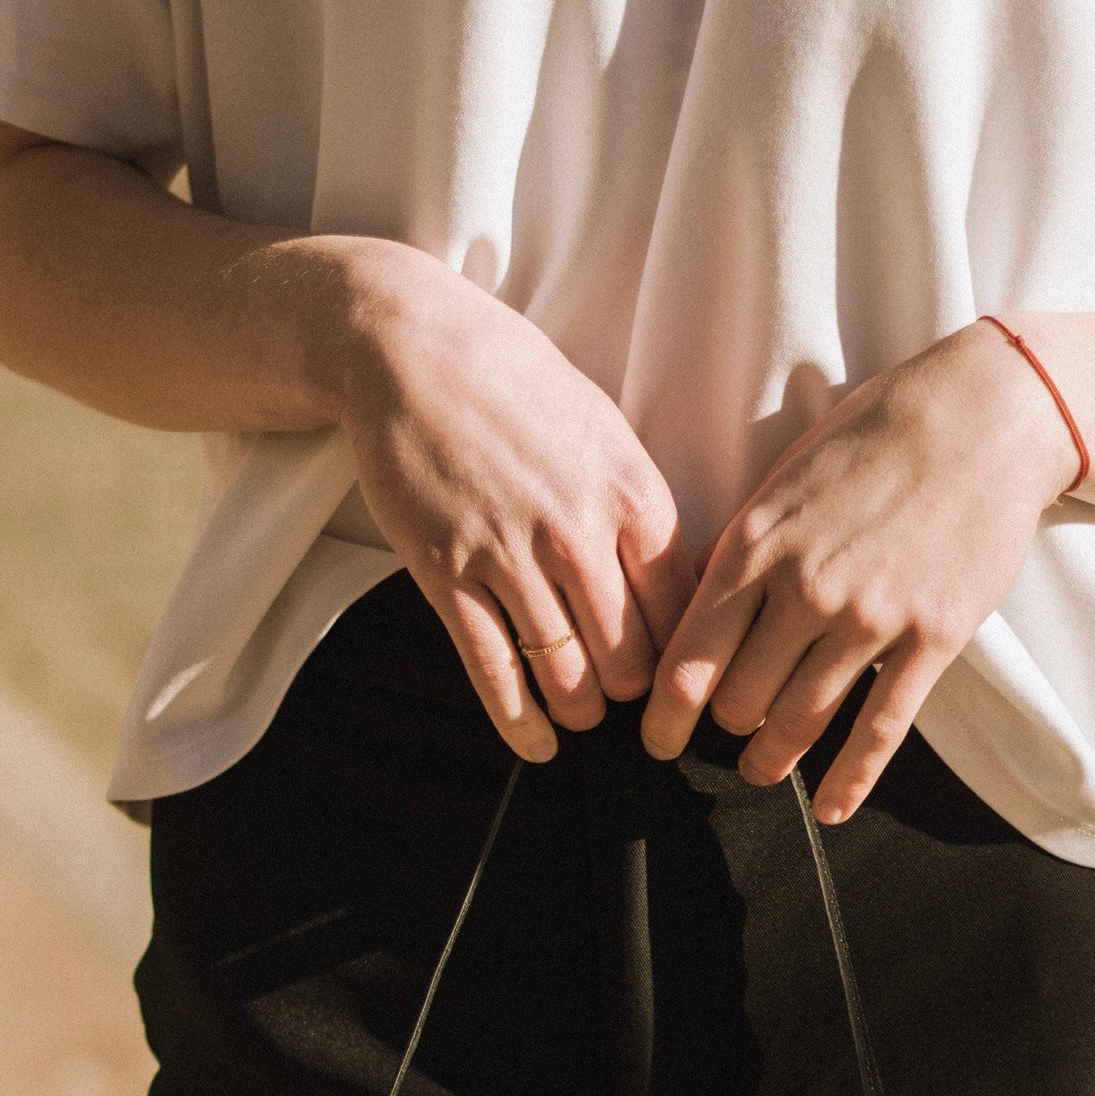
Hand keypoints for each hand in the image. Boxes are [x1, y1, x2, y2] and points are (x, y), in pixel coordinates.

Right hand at [330, 241, 695, 759]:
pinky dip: (520, 723)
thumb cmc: (513, 385)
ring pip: (567, 677)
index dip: (683, 658)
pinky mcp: (446, 574)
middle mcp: (577, 530)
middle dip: (632, 695)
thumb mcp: (604, 431)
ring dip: (580, 712)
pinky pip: (494, 672)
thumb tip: (676, 586)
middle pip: (630, 659)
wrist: (411, 350)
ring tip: (581, 715)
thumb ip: (638, 509)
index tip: (676, 677)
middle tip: (625, 702)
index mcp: (631, 493)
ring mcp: (508, 555)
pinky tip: (536, 745)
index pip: (681, 612)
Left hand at [639, 322, 1077, 818]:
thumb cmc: (876, 438)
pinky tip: (830, 808)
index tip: (658, 739)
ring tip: (761, 768)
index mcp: (756, 546)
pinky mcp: (932, 638)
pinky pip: (880, 730)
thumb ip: (734, 546)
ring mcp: (871, 617)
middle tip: (726, 733)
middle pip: (738, 702)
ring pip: (799, 723)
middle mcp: (806, 588)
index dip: (665, 716)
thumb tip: (687, 599)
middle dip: (725, 727)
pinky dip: (850, 780)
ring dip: (771, 759)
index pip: (689, 659)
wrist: (984, 416)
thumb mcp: (783, 479)